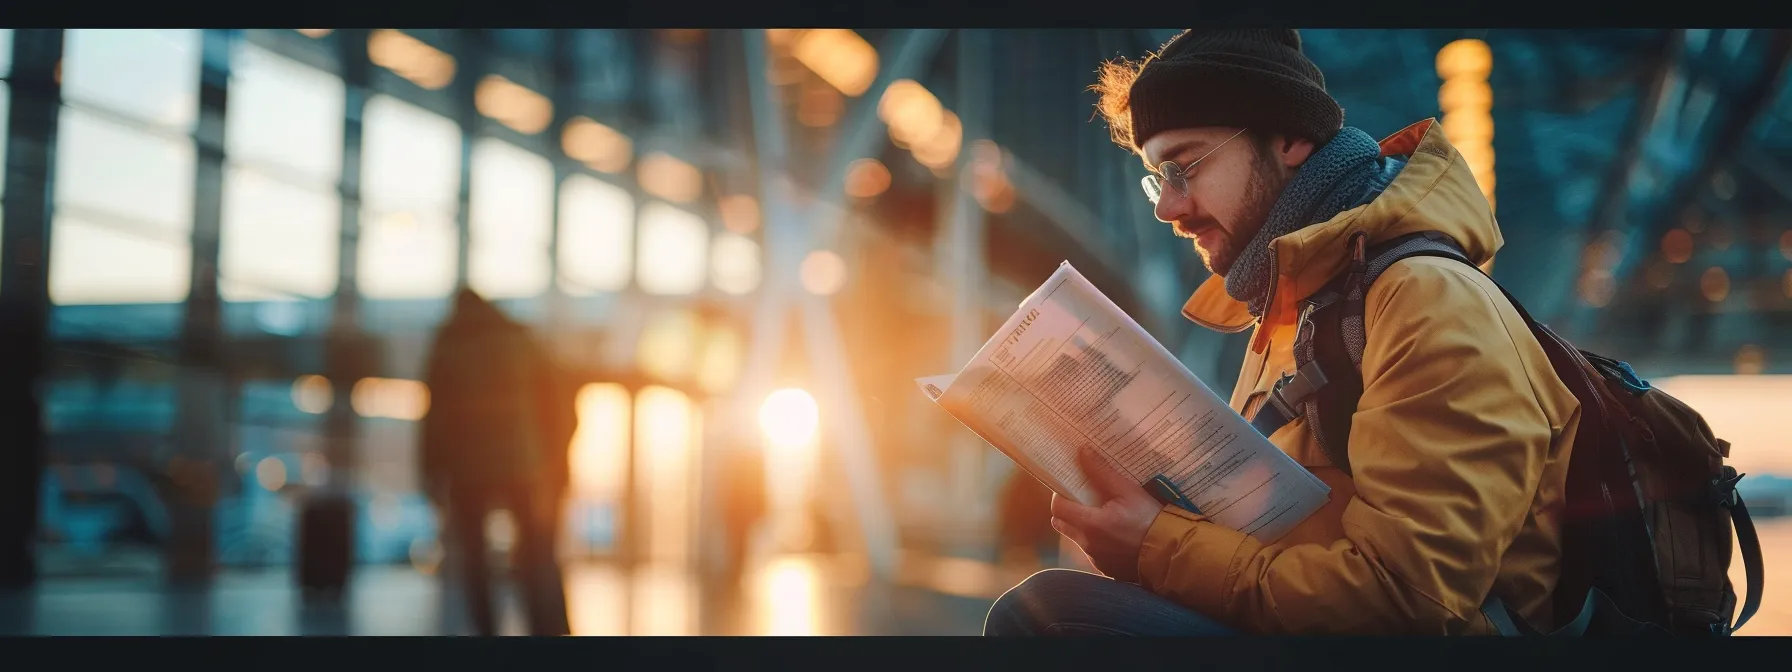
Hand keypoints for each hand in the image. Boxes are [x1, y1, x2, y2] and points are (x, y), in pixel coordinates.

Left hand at [1050, 448, 1165, 582]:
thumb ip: (1101, 472)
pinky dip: (1097, 541)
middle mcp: (1088, 545)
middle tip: (1084, 498)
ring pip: (1077, 538)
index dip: (1060, 494)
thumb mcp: (1128, 491)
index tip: (1071, 486)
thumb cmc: (1151, 520)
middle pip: (1062, 523)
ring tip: (1104, 514)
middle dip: (1068, 509)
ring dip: (1083, 525)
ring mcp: (1096, 560)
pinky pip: (1092, 551)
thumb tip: (1082, 452)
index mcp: (1090, 525)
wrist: (1171, 554)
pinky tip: (1116, 533)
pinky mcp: (1106, 569)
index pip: (1057, 508)